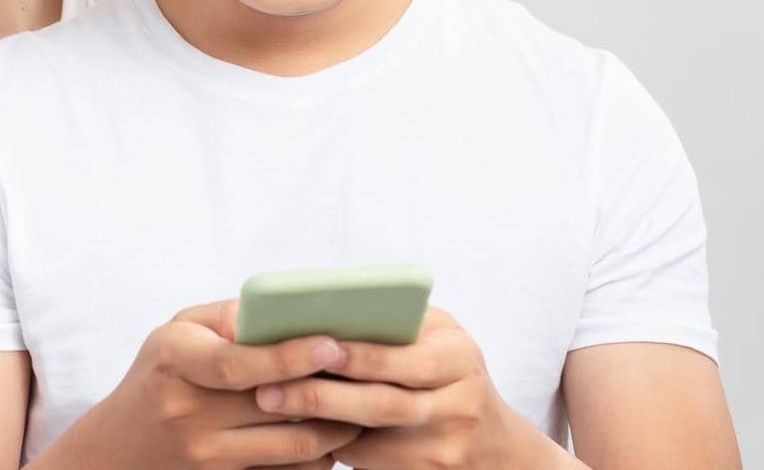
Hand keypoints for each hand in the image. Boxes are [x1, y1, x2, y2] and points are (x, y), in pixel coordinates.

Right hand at [47, 299, 362, 469]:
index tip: (334, 342)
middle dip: (330, 389)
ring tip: (364, 400)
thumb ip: (230, 317)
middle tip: (373, 368)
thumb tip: (292, 311)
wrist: (116, 449)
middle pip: (276, 407)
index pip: (239, 363)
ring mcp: (204, 456)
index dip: (290, 355)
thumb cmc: (159, 373)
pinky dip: (318, 456)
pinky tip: (336, 435)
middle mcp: (187, 413)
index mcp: (176, 362)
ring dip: (336, 426)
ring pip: (292, 448)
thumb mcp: (177, 331)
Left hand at [250, 308, 573, 468]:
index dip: (360, 355)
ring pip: (370, 439)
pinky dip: (333, 443)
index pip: (405, 359)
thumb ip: (401, 323)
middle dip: (321, 395)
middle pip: (381, 405)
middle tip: (269, 387)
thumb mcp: (441, 336)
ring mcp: (444, 450)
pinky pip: (370, 461)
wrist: (494, 445)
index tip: (315, 346)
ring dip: (317, 422)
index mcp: (460, 359)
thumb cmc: (450, 369)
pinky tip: (297, 426)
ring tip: (272, 402)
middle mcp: (458, 407)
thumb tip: (332, 309)